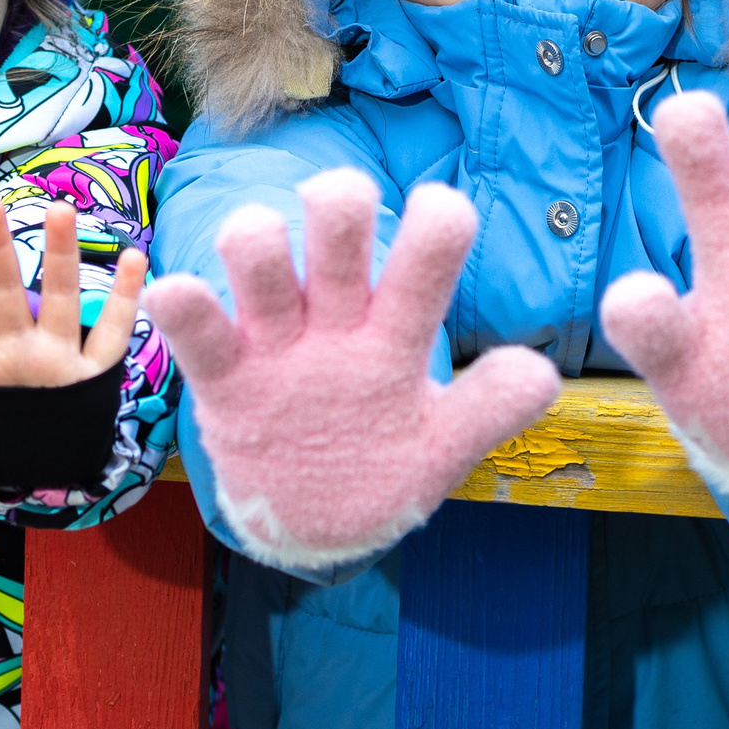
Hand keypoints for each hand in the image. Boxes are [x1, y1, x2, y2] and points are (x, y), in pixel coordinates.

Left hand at [0, 198, 148, 478]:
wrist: (46, 468)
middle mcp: (17, 353)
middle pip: (6, 296)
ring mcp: (57, 359)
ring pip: (61, 302)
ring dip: (63, 257)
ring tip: (62, 210)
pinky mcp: (94, 375)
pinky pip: (113, 334)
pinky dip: (126, 298)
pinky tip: (134, 259)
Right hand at [143, 170, 561, 571]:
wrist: (315, 527)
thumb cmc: (384, 469)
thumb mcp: (441, 450)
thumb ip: (488, 411)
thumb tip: (542, 374)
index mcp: (397, 329)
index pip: (426, 252)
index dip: (437, 220)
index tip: (441, 213)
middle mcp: (337, 319)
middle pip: (336, 226)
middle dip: (338, 200)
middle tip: (338, 206)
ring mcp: (277, 343)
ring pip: (260, 259)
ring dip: (257, 244)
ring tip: (262, 257)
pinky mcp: (225, 379)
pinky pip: (197, 331)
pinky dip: (185, 306)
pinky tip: (186, 295)